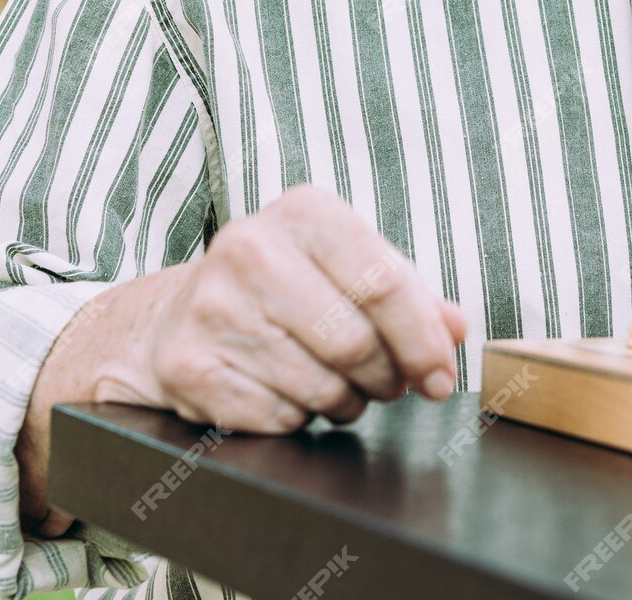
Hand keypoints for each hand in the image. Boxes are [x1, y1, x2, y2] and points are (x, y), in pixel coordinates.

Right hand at [100, 185, 467, 433]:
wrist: (177, 315)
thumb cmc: (287, 288)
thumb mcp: (350, 269)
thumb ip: (409, 295)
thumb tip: (454, 330)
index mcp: (305, 213)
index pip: (384, 283)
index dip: (423, 340)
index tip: (440, 376)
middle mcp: (251, 249)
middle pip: (355, 343)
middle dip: (387, 378)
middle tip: (389, 383)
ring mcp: (213, 307)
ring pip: (320, 387)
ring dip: (346, 402)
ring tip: (339, 386)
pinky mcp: (188, 364)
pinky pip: (277, 418)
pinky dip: (298, 418)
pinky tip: (289, 393)